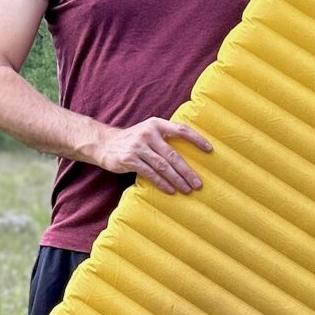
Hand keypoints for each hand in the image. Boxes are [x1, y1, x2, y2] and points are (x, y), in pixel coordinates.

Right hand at [87, 117, 213, 194]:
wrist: (104, 144)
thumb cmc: (132, 140)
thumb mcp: (148, 132)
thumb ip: (164, 138)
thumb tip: (190, 152)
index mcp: (156, 124)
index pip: (181, 130)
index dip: (196, 139)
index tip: (210, 150)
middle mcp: (148, 133)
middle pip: (173, 154)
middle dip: (187, 170)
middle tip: (198, 183)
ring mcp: (138, 146)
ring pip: (163, 166)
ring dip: (177, 179)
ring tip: (187, 189)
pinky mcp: (129, 159)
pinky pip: (150, 173)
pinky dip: (161, 183)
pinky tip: (170, 190)